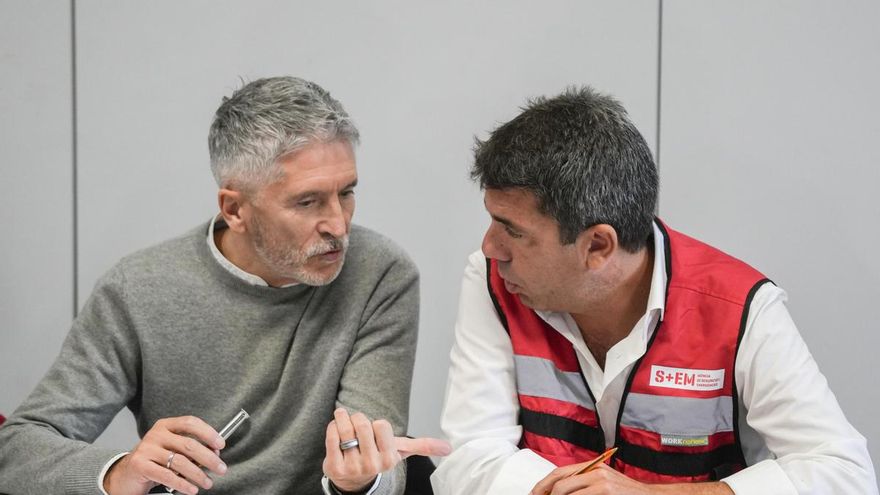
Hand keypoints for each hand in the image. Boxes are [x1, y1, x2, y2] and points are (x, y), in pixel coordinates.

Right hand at [104, 416, 227, 494]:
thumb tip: (214, 453)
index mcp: (166, 425)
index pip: (190, 423)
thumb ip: (190, 448)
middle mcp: (156, 434)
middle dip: (209, 458)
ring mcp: (146, 449)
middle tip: (221, 468)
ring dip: (198, 474)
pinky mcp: (140, 465)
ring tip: (207, 482)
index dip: (208, 433)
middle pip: (188, 444)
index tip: (220, 445)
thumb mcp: (172, 449)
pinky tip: (192, 489)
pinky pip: (167, 475)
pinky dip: (183, 484)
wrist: (126, 475)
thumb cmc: (154, 461)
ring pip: (180, 461)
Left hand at [322, 408, 451, 491]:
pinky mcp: (333, 467)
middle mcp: (372, 465)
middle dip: (358, 418)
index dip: (377, 424)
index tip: (375, 431)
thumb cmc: (377, 458)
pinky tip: (336, 429)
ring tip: (344, 419)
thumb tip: (449, 448)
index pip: (381, 425)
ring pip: (345, 429)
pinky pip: (331, 437)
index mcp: (389, 458)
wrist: (353, 479)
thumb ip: (423, 446)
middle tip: (358, 423)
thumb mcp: (400, 451)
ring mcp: (352, 467)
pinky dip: (332, 427)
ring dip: (343, 418)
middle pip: (363, 424)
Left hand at [531, 463, 733, 494]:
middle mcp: (595, 472)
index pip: (560, 473)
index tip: (534, 494)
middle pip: (560, 483)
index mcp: (592, 468)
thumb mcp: (604, 483)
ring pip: (567, 493)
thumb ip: (584, 484)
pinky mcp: (606, 492)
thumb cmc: (626, 494)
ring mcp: (601, 484)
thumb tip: (557, 492)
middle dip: (545, 494)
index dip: (543, 484)